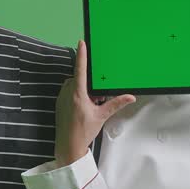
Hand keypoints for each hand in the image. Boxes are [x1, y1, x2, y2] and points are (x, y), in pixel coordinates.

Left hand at [54, 39, 136, 165]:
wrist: (68, 146)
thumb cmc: (82, 132)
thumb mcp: (102, 116)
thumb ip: (116, 104)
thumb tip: (129, 97)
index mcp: (77, 94)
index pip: (80, 69)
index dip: (81, 54)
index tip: (81, 42)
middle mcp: (67, 94)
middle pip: (79, 79)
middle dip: (89, 84)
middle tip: (98, 98)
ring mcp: (61, 98)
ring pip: (74, 86)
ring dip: (83, 90)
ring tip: (92, 104)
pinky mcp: (59, 104)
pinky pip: (68, 93)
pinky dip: (77, 96)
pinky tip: (84, 107)